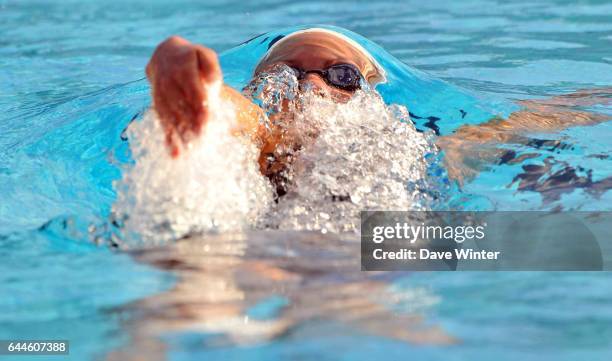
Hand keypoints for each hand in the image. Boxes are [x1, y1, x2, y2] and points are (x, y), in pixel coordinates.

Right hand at [146, 36, 220, 156]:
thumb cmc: (192, 59)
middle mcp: (168, 82)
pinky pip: (163, 123)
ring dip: (180, 135)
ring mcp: (160, 95)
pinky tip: (175, 155)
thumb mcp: (204, 55)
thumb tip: (211, 82)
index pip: (192, 90)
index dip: (199, 106)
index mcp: (183, 69)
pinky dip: (169, 139)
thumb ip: (211, 66)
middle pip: (180, 106)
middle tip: (202, 140)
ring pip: (170, 117)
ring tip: (192, 151)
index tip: (207, 122)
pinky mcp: (157, 106)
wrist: (163, 56)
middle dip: (191, 124)